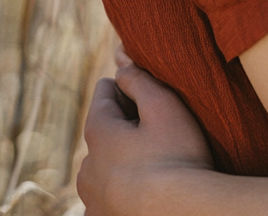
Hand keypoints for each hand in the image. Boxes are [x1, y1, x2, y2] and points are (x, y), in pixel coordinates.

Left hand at [77, 63, 213, 215]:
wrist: (180, 213)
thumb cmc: (176, 157)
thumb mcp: (163, 106)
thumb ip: (139, 80)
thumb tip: (121, 66)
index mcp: (98, 133)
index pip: (103, 93)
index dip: (126, 86)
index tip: (146, 91)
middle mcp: (86, 167)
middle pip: (103, 131)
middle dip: (125, 125)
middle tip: (157, 128)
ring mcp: (91, 199)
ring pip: (104, 165)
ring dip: (122, 158)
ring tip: (153, 160)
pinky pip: (108, 195)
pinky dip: (122, 187)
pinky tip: (144, 186)